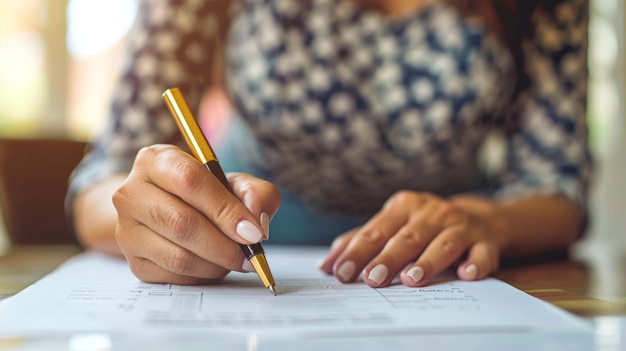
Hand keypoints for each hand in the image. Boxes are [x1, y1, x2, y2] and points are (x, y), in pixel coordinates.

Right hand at [112, 144, 280, 284]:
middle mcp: (132, 193)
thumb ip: (255, 193)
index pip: (190, 181)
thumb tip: (256, 222)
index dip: (225, 210)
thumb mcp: (233, 183)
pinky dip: (202, 277)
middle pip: (182, 223)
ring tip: (235, 260)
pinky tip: (214, 266)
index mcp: (156, 160)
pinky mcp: (134, 262)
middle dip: (224, 245)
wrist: (167, 210)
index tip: (252, 231)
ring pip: (177, 256)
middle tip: (249, 254)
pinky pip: (173, 276)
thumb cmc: (205, 194)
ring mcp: (127, 230)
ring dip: (215, 264)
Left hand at [318, 191, 504, 286]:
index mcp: (404, 206)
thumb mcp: (393, 225)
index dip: (358, 251)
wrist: (479, 217)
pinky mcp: (485, 241)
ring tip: (411, 279)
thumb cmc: (424, 225)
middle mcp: (432, 212)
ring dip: (427, 261)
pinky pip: (482, 252)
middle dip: (388, 258)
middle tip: (372, 279)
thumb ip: (360, 242)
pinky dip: (476, 263)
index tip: (342, 272)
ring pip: (443, 243)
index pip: (376, 230)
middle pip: (407, 237)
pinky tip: (467, 274)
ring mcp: (460, 226)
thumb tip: (327, 266)